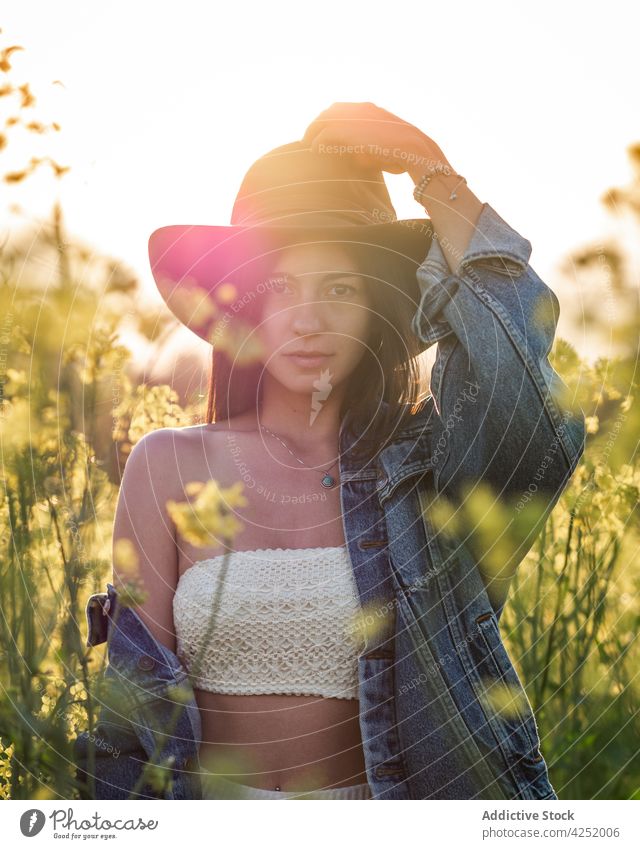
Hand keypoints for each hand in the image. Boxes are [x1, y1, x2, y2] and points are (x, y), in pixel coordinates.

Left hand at [302, 101, 451, 177]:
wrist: (415, 151)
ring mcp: (354, 118)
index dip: (331, 120)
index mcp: (371, 110)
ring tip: (306, 144)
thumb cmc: (403, 155)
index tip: (324, 132)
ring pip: (323, 121)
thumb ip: (367, 147)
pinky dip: (316, 142)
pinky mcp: (348, 130)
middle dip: (318, 124)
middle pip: (330, 112)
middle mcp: (361, 109)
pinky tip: (313, 150)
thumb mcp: (384, 147)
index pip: (343, 109)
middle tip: (309, 138)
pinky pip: (324, 134)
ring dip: (312, 132)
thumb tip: (353, 158)